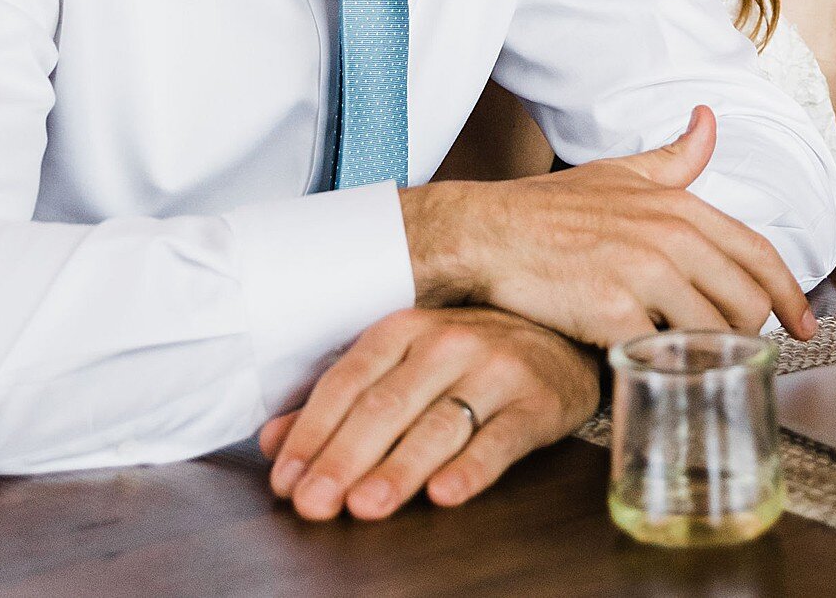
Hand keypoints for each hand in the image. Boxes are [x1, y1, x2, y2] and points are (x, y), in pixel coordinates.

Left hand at [258, 306, 599, 520]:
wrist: (562, 341)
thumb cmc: (470, 358)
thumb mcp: (403, 365)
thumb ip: (340, 402)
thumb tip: (273, 441)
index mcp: (405, 330)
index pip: (347, 382)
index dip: (312, 433)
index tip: (286, 480)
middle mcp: (448, 342)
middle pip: (385, 406)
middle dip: (343, 460)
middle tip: (314, 504)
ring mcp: (495, 370)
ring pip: (438, 425)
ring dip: (398, 469)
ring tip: (366, 506)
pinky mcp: (536, 402)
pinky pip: (500, 439)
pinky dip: (471, 469)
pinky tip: (444, 494)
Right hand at [402, 104, 815, 346]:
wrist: (486, 233)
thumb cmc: (548, 209)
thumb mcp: (619, 173)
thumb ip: (675, 156)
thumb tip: (708, 121)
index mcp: (680, 207)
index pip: (758, 254)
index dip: (790, 293)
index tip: (806, 324)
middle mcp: (670, 238)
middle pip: (745, 300)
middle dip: (751, 333)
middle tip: (738, 353)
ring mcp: (642, 275)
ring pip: (712, 331)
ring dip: (711, 355)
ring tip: (697, 364)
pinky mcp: (611, 313)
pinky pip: (663, 353)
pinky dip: (668, 368)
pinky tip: (659, 371)